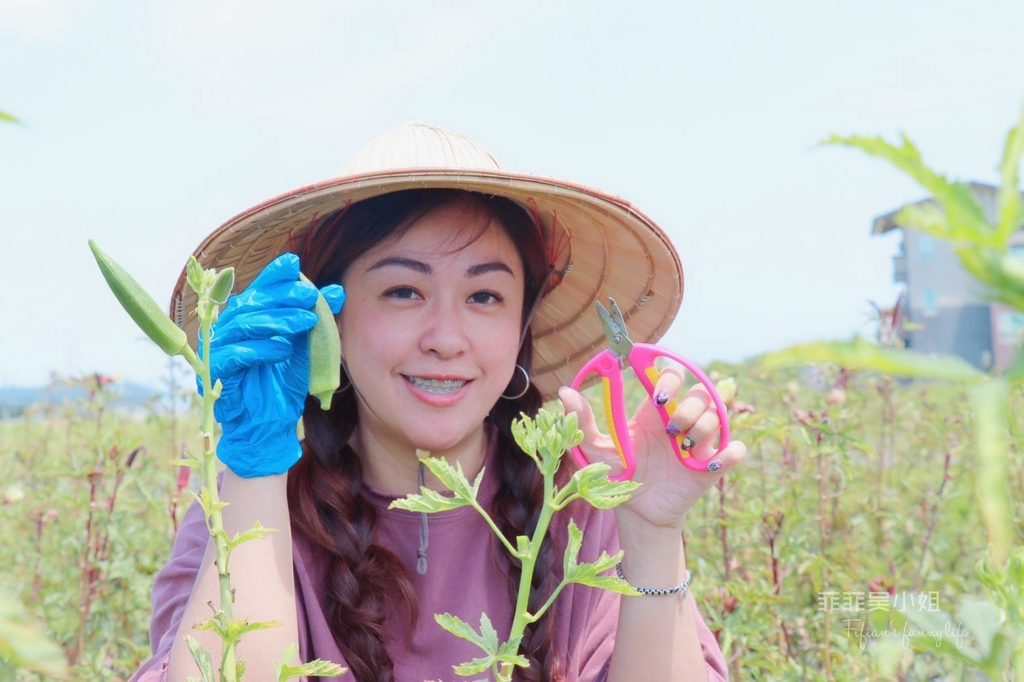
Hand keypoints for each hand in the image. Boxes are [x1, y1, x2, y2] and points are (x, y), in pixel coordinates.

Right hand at [200, 253, 344, 477]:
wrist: (270, 424)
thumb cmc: (283, 381)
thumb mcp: (306, 347)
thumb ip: (318, 318)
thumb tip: (338, 291)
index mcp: (248, 317)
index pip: (259, 289)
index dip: (273, 275)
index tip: (293, 263)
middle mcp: (230, 328)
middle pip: (251, 302)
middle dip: (282, 296)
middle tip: (310, 296)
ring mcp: (219, 349)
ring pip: (242, 325)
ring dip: (276, 321)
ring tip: (305, 322)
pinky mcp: (215, 373)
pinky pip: (234, 356)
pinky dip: (260, 350)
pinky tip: (283, 350)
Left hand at [558, 366, 745, 531]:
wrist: (637, 513)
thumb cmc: (618, 475)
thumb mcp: (596, 450)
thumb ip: (583, 422)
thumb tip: (564, 391)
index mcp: (653, 411)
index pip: (671, 375)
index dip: (670, 375)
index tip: (657, 394)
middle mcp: (679, 421)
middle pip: (700, 391)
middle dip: (689, 404)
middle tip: (672, 424)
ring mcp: (698, 442)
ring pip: (718, 415)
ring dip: (703, 427)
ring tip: (683, 448)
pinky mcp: (712, 466)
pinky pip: (735, 449)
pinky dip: (731, 452)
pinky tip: (712, 464)